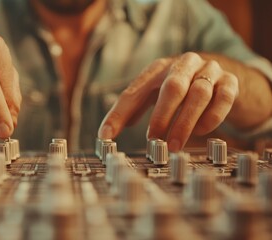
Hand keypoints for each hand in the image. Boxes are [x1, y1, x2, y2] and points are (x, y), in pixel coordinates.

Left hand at [98, 52, 238, 150]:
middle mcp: (183, 65)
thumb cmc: (180, 89)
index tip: (106, 136)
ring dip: (185, 122)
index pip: (134, 91)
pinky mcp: (230, 82)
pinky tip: (201, 132)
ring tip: (174, 145)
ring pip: (199, 93)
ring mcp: (209, 71)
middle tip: (154, 141)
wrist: (220, 76)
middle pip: (172, 87)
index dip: (119, 114)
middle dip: (161, 116)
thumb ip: (132, 111)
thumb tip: (106, 134)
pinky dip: (211, 117)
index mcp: (158, 69)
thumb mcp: (154, 95)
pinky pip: (223, 98)